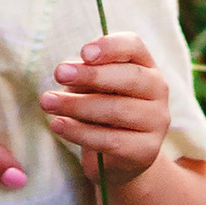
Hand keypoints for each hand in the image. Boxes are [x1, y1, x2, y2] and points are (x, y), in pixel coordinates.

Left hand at [41, 30, 169, 183]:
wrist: (118, 158)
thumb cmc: (101, 110)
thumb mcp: (93, 87)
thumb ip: (86, 75)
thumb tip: (69, 70)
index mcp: (145, 65)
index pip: (134, 46)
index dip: (110, 47)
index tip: (83, 52)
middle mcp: (158, 90)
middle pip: (129, 77)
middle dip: (91, 75)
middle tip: (59, 74)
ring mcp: (157, 122)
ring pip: (116, 110)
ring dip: (77, 105)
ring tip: (47, 102)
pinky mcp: (147, 151)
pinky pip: (110, 140)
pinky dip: (80, 132)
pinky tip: (58, 125)